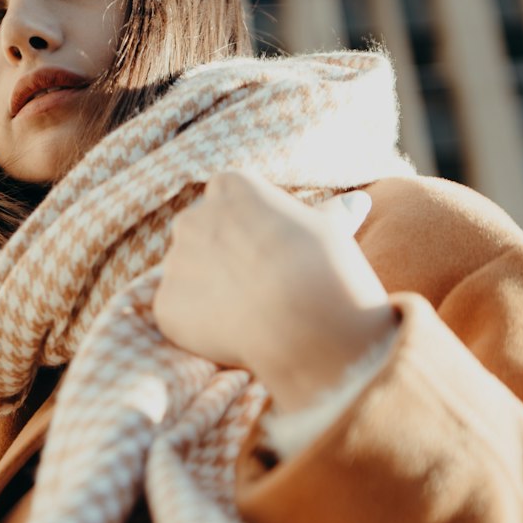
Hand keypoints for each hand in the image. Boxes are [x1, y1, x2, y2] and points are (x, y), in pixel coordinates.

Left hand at [153, 172, 395, 411]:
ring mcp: (174, 262)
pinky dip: (198, 329)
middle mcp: (191, 217)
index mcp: (230, 186)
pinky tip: (232, 336)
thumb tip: (357, 201)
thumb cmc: (323, 266)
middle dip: (222, 261)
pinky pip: (179, 316)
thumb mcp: (331, 230)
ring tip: (250, 316)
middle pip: (201, 238)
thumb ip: (330, 215)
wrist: (301, 318)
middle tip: (261, 290)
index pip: (230, 205)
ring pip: (188, 279)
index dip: (255, 235)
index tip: (278, 256)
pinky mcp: (165, 305)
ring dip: (210, 295)